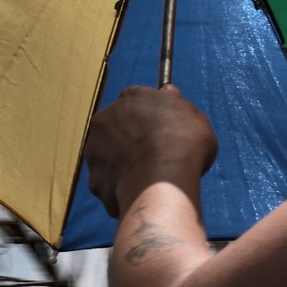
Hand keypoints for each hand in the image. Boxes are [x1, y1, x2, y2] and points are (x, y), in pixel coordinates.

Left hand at [83, 85, 217, 218]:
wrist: (160, 179)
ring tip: (148, 179)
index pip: (138, 103)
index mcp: (131, 97)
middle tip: (153, 156)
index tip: (162, 131)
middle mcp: (105, 118)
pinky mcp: (94, 178)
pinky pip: (108, 184)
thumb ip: (175, 103)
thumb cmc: (183, 144)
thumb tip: (169, 93)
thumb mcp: (192, 116)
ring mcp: (94, 149)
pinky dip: (120, 190)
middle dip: (132, 140)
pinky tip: (139, 194)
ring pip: (110, 157)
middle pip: (118, 128)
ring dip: (124, 165)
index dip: (151, 119)